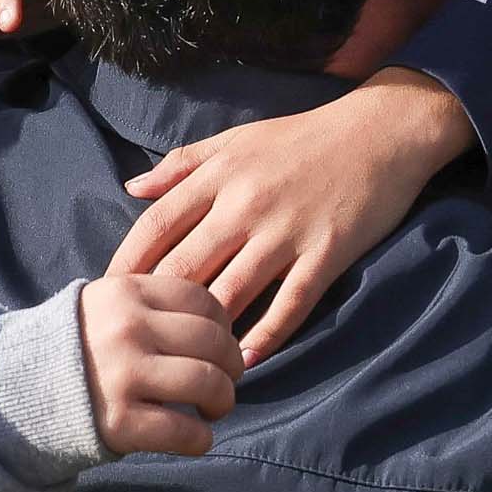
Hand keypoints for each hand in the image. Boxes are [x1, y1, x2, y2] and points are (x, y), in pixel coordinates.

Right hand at [78, 271, 243, 456]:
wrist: (14, 390)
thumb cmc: (74, 349)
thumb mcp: (104, 305)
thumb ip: (151, 303)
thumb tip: (219, 324)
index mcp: (127, 293)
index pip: (203, 301)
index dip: (223, 326)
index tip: (219, 345)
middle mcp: (128, 329)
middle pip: (214, 342)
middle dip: (232, 365)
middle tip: (226, 380)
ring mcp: (123, 375)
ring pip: (207, 383)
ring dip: (223, 400)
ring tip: (215, 408)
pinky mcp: (119, 422)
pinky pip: (184, 432)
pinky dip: (201, 439)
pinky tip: (196, 438)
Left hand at [108, 68, 472, 364]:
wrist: (381, 131)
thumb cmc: (303, 137)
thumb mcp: (236, 139)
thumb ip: (183, 164)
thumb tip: (131, 188)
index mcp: (219, 175)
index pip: (156, 226)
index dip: (127, 265)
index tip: (110, 297)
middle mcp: (245, 204)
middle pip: (185, 267)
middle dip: (157, 308)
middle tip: (140, 341)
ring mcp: (287, 230)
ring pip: (233, 292)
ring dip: (208, 331)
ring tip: (188, 360)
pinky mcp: (327, 251)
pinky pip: (291, 303)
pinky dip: (267, 336)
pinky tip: (246, 361)